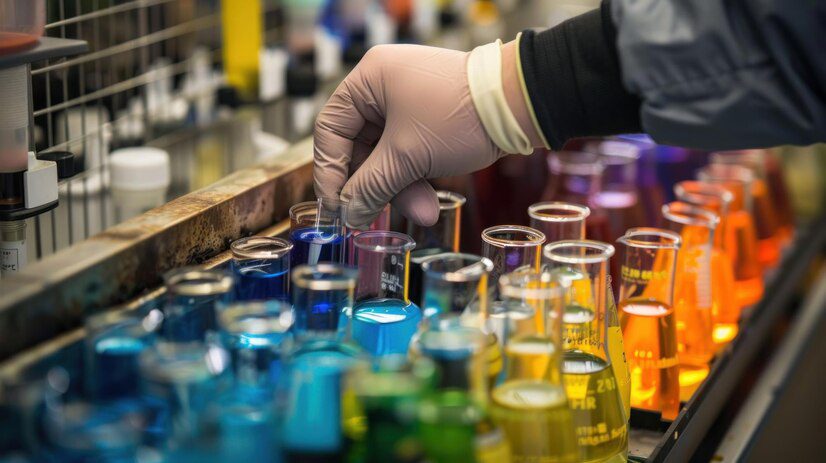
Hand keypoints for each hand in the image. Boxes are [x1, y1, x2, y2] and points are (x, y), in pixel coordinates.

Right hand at [313, 44, 510, 228]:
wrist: (521, 104)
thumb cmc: (462, 115)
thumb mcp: (408, 156)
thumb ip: (371, 186)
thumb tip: (349, 214)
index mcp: (369, 79)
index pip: (331, 129)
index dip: (331, 171)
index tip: (338, 206)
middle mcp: (384, 86)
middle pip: (360, 146)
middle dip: (374, 185)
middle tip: (373, 217)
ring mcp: (409, 101)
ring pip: (387, 155)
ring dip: (400, 188)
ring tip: (421, 212)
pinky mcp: (430, 118)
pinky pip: (409, 152)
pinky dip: (416, 178)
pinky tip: (428, 204)